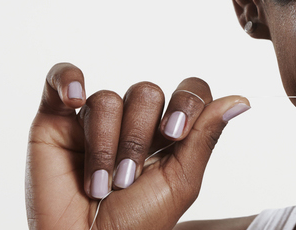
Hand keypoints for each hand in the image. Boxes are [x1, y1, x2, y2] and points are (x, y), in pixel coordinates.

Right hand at [26, 63, 249, 229]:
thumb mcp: (180, 181)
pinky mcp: (54, 121)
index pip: (188, 93)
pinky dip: (66, 79)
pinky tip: (72, 97)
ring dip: (104, 145)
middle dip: (137, 138)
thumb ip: (204, 136)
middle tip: (127, 179)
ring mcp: (93, 119)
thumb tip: (241, 99)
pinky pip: (59, 79)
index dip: (184, 104)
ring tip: (99, 184)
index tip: (172, 135)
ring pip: (106, 99)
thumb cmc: (136, 223)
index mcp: (169, 133)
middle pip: (146, 93)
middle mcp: (133, 121)